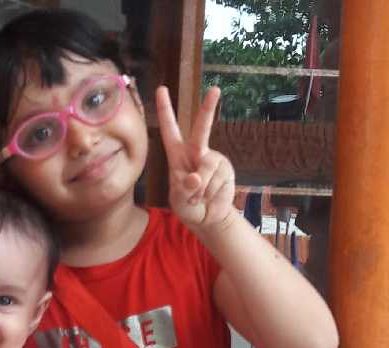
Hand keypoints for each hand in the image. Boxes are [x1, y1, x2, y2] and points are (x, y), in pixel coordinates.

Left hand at [155, 85, 235, 235]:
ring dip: (201, 191)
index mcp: (177, 155)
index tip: (161, 89)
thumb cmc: (188, 206)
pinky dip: (211, 195)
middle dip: (208, 109)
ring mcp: (214, 159)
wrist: (208, 218)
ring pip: (207, 169)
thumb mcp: (179, 200)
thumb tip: (195, 177)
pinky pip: (218, 182)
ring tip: (199, 198)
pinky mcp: (226, 170)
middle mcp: (197, 152)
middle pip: (202, 129)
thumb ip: (184, 189)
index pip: (170, 130)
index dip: (165, 110)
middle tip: (215, 89)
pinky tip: (210, 199)